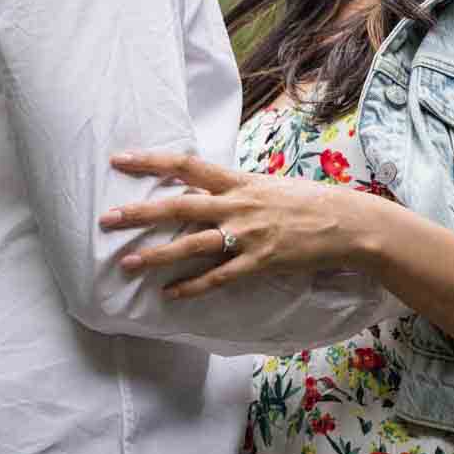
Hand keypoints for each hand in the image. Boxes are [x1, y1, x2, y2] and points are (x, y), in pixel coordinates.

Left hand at [98, 151, 379, 298]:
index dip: (151, 161)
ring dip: (157, 255)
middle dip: (141, 212)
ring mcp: (248, 235)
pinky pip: (219, 277)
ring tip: (127, 263)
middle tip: (107, 217)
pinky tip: (170, 295)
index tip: (120, 159)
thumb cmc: (307, 201)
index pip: (187, 165)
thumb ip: (232, 189)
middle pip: (180, 206)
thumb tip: (198, 192)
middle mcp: (238, 204)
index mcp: (239, 181)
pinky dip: (192, 287)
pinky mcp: (259, 262)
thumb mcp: (267, 185)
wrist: (346, 223)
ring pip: (193, 245)